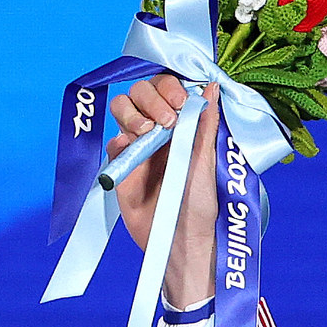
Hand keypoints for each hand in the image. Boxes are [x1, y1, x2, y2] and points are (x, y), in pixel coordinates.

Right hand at [106, 72, 220, 305]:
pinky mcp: (121, 164)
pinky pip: (113, 140)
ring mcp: (137, 145)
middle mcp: (158, 129)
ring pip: (122, 108)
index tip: (181, 101)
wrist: (179, 241)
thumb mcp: (207, 162)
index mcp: (182, 124)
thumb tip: (212, 86)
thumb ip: (206, 124)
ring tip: (147, 132)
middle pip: (141, 91)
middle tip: (167, 120)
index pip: (168, 88)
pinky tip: (132, 149)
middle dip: (151, 97)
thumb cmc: (200, 206)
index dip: (170, 87)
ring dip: (132, 111)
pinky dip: (121, 138)